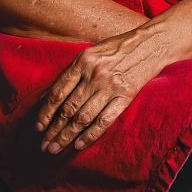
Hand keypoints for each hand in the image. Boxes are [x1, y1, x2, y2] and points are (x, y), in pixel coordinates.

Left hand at [36, 28, 165, 154]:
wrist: (152, 43)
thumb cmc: (119, 47)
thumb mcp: (93, 51)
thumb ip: (74, 71)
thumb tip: (52, 94)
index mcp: (83, 60)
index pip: (58, 92)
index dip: (46, 112)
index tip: (39, 126)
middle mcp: (95, 74)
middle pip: (68, 108)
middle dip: (54, 130)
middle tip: (45, 144)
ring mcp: (110, 86)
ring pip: (82, 117)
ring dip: (66, 136)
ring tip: (56, 148)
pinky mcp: (125, 96)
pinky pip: (103, 121)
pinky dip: (89, 135)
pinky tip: (78, 145)